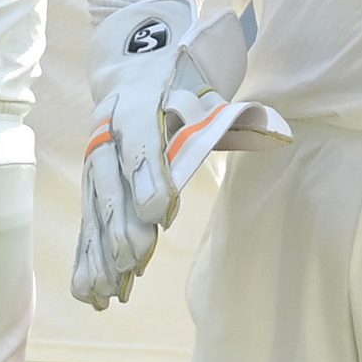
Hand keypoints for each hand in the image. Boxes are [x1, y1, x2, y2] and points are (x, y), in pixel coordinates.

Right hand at [73, 0, 290, 309]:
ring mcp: (94, 157)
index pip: (140, 137)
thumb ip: (235, 116)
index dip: (146, 174)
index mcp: (138, 101)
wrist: (139, 66)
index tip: (159, 213)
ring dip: (98, 251)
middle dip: (119, 222)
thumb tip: (275, 132)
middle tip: (133, 260)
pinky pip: (86, 223)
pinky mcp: (92, 183)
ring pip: (92, 206)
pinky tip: (90, 295)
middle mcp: (106, 129)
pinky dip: (86, 259)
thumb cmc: (184, 87)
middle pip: (108, 178)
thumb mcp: (209, 92)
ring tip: (108, 292)